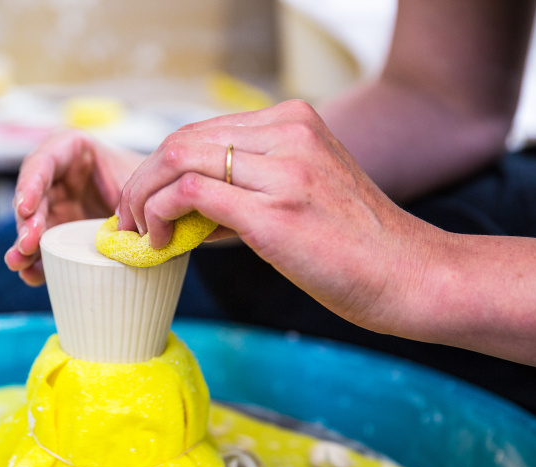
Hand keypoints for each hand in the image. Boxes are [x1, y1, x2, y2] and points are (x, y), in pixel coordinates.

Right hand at [5, 130, 144, 285]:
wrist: (158, 198)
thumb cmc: (147, 177)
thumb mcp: (138, 178)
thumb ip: (129, 196)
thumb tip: (123, 230)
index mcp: (71, 150)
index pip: (44, 162)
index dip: (31, 185)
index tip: (26, 209)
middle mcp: (56, 178)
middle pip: (33, 198)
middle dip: (27, 222)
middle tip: (27, 244)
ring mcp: (56, 206)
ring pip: (33, 225)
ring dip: (24, 245)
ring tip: (20, 262)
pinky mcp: (59, 232)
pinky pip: (45, 247)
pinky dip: (38, 262)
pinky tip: (32, 274)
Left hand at [117, 99, 436, 331]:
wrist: (409, 275)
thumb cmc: (353, 245)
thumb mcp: (301, 193)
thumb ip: (247, 188)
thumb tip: (185, 206)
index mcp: (293, 122)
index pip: (200, 131)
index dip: (160, 166)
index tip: (143, 201)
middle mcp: (287, 134)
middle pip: (181, 139)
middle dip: (141, 180)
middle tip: (127, 218)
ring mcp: (283, 170)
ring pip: (178, 160)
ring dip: (142, 198)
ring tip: (138, 232)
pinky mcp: (275, 211)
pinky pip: (190, 194)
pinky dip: (159, 214)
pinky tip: (160, 243)